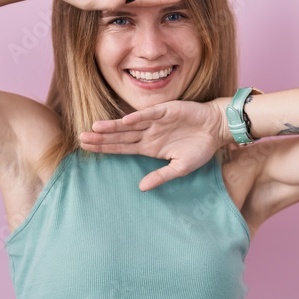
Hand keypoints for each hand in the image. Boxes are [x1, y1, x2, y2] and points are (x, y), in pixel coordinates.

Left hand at [79, 99, 231, 190]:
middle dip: (101, 138)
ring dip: (113, 126)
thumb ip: (160, 176)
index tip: (87, 148)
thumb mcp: (180, 168)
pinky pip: (150, 115)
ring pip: (129, 125)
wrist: (217, 129)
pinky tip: (124, 121)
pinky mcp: (167, 111)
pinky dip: (138, 117)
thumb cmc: (199, 149)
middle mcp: (148, 134)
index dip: (105, 148)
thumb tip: (141, 188)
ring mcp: (156, 122)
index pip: (121, 148)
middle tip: (81, 138)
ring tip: (95, 128)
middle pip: (120, 136)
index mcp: (149, 147)